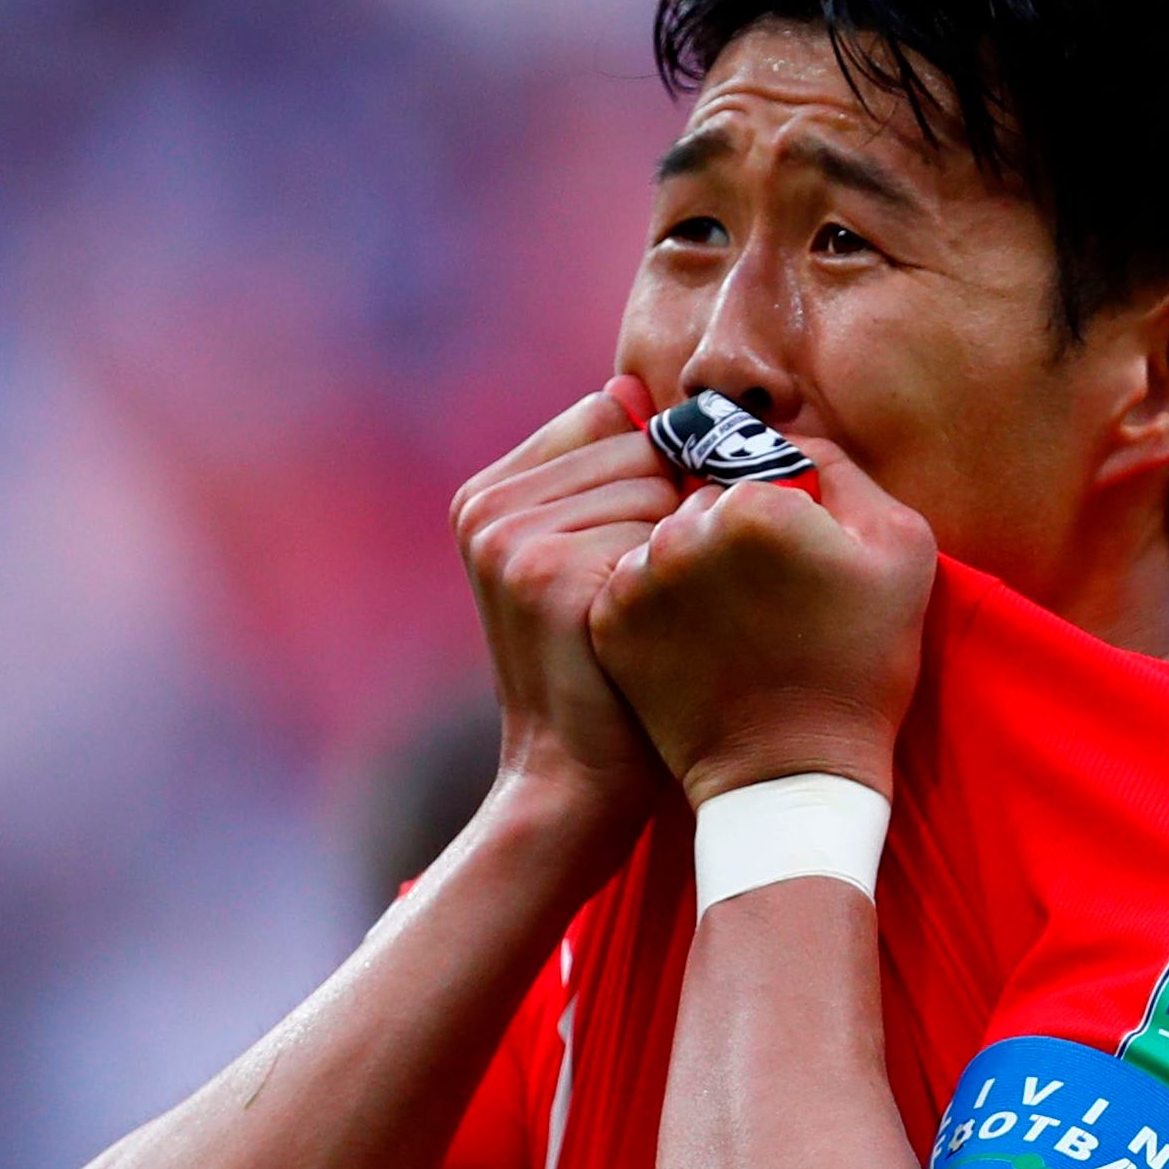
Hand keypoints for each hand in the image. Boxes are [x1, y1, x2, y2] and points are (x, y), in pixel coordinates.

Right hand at [452, 382, 679, 852]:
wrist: (577, 778)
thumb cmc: (606, 666)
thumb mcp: (583, 562)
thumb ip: (599, 478)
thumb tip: (634, 390)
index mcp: (488, 493)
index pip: (607, 414)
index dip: (654, 471)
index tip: (649, 543)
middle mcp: (489, 507)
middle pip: (637, 443)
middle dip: (672, 505)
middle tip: (653, 588)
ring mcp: (512, 538)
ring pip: (655, 482)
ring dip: (679, 541)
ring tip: (655, 608)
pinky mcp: (547, 573)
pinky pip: (659, 525)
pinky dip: (679, 572)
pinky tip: (657, 625)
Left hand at [587, 440, 936, 807]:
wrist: (795, 771)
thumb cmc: (863, 662)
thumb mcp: (899, 545)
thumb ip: (841, 467)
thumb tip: (782, 435)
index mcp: (751, 505)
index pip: (752, 467)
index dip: (779, 508)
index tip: (798, 562)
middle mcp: (680, 534)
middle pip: (699, 499)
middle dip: (725, 532)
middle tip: (764, 596)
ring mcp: (637, 581)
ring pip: (662, 540)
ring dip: (689, 565)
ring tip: (731, 623)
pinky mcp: (610, 625)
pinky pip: (631, 583)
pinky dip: (659, 604)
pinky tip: (697, 641)